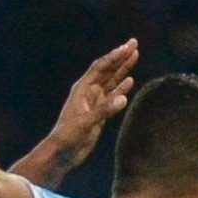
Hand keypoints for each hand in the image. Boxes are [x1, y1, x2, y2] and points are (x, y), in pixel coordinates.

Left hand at [41, 39, 138, 173]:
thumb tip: (123, 99)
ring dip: (123, 70)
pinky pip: (113, 97)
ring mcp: (95, 102)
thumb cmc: (68, 136)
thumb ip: (104, 110)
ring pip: (112, 81)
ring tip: (135, 56)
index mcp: (82, 89)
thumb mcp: (85, 123)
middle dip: (121, 57)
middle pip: (108, 70)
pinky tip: (130, 81)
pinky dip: (121, 89)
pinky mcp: (100, 113)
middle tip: (135, 44)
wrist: (62, 153)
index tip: (127, 47)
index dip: (114, 57)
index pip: (100, 67)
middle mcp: (89, 92)